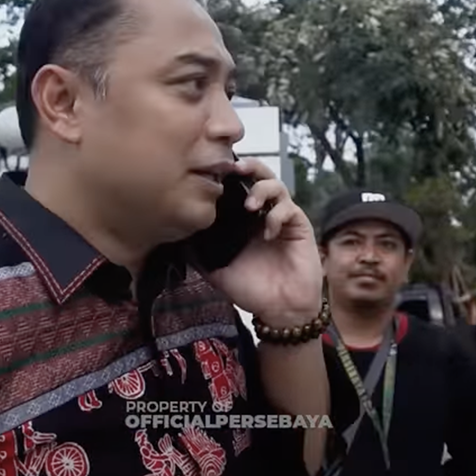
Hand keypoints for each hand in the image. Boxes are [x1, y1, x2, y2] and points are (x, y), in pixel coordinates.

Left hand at [207, 158, 322, 327]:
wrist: (279, 309)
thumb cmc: (251, 290)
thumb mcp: (216, 270)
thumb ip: (198, 253)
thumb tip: (176, 238)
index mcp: (243, 220)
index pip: (236, 187)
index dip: (228, 176)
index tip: (213, 172)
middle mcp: (262, 214)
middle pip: (259, 175)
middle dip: (249, 166)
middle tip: (235, 167)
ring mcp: (282, 218)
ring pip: (277, 185)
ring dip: (262, 189)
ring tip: (250, 205)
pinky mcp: (299, 226)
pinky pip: (289, 209)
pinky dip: (277, 215)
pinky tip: (268, 233)